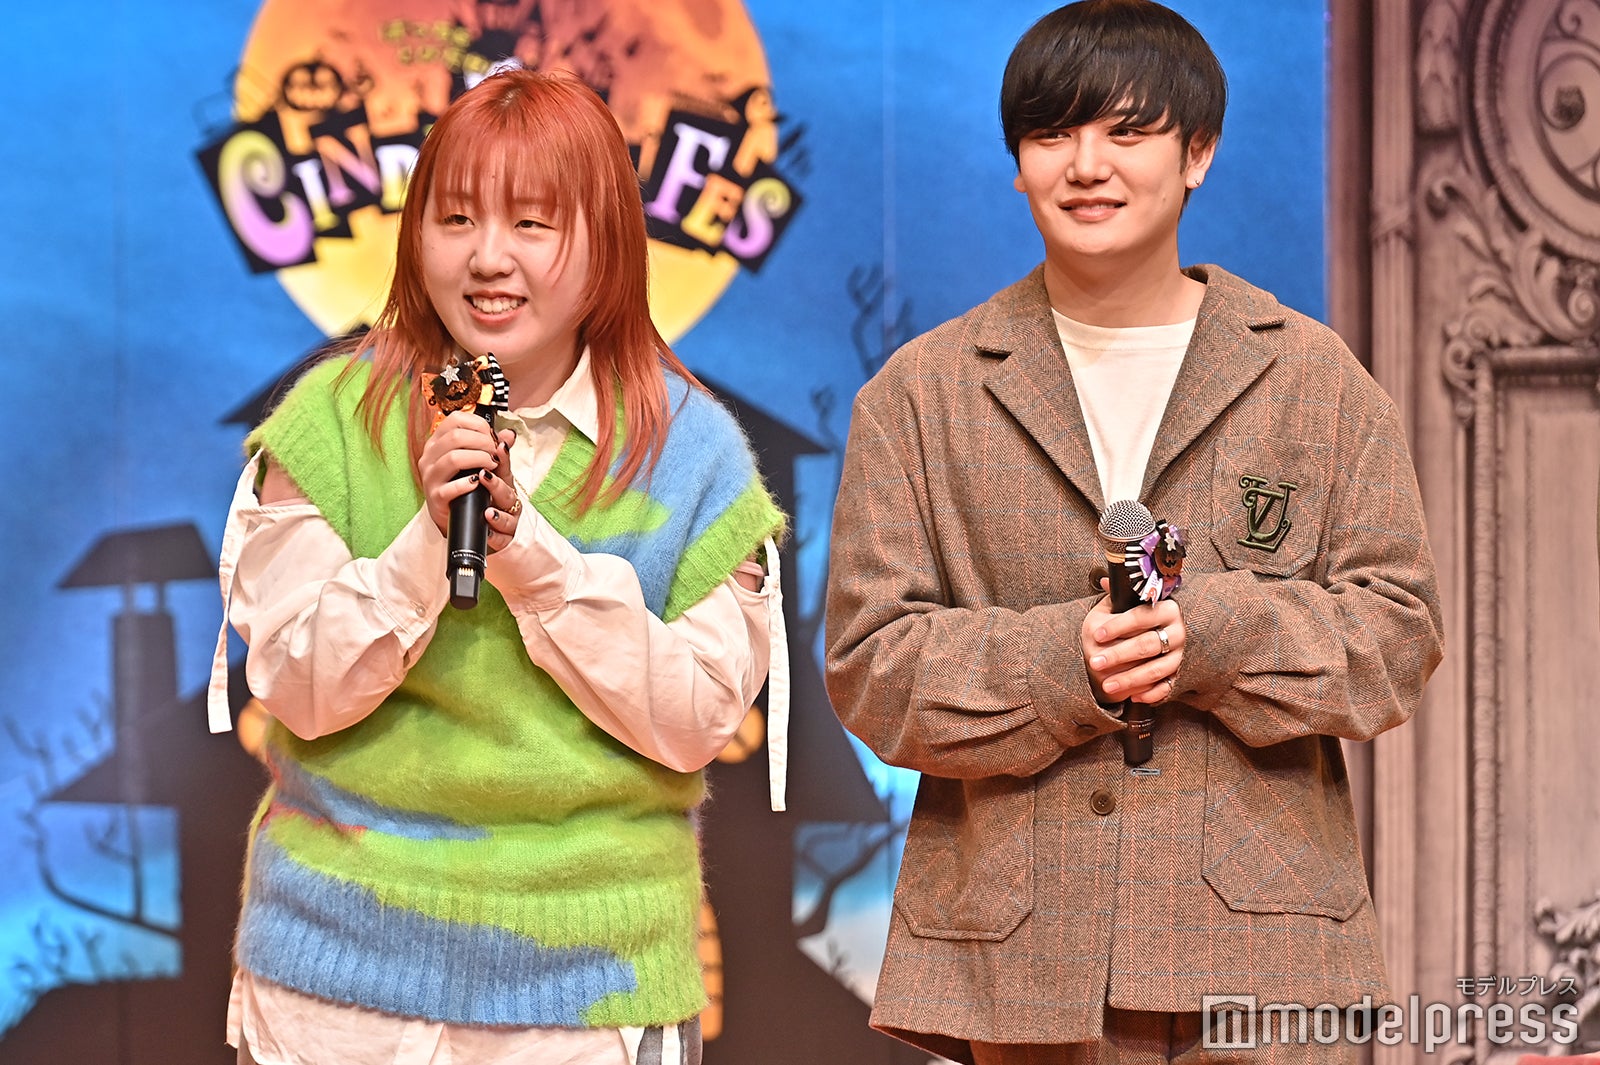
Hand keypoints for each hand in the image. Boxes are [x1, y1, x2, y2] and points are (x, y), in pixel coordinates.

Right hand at [418, 413, 520, 549]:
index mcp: (438, 441)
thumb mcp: (481, 461)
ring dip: (479, 459)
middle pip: (456, 436)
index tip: (492, 437)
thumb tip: (510, 434)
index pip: (455, 419)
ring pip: (453, 458)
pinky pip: (450, 487)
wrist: (454, 512)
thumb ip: (495, 447)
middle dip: (483, 443)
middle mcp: (430, 455)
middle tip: (494, 454)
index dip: (478, 425)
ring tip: (491, 466)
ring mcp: (430, 476)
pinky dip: (468, 483)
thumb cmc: (465, 481)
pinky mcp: (435, 496)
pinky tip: (478, 482)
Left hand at [1081, 579, 1185, 704]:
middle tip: (1095, 662)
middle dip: (1119, 655)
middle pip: (1147, 644)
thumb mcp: (1128, 603)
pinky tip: (1132, 698)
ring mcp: (1180, 655)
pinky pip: (1166, 687)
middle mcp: (1178, 632)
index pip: (1142, 616)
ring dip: (1130, 679)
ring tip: (1107, 685)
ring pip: (1156, 670)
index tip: (1097, 634)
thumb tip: (1106, 580)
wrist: (1159, 635)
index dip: (1118, 626)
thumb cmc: (1137, 618)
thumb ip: (1119, 594)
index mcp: (1167, 609)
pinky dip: (1150, 694)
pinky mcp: (1179, 674)